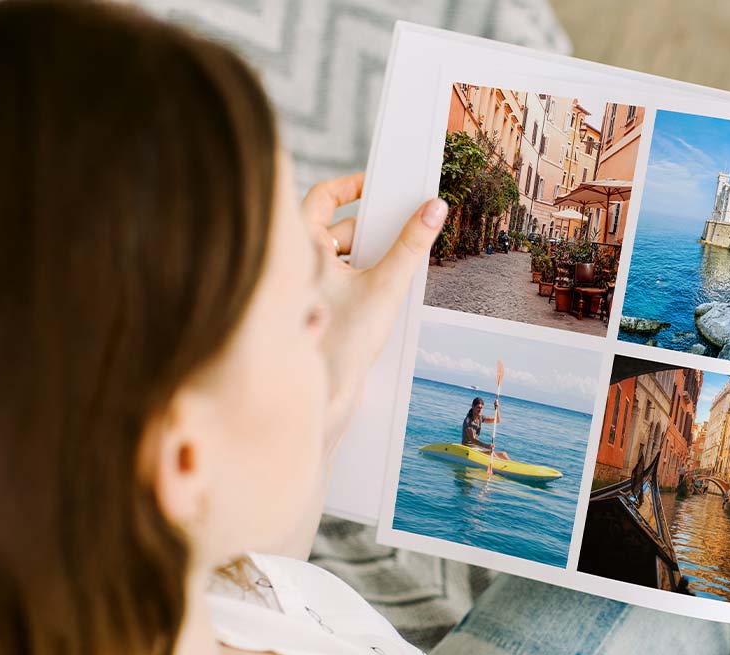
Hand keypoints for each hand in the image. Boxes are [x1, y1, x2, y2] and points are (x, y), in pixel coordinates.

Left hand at [302, 173, 445, 453]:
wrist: (325, 394)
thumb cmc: (342, 343)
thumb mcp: (387, 286)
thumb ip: (412, 244)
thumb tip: (434, 208)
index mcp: (300, 247)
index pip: (321, 196)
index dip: (351, 186)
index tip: (377, 185)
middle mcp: (295, 264)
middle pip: (336, 228)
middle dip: (371, 229)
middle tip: (402, 230)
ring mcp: (302, 287)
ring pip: (338, 255)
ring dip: (367, 256)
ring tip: (393, 270)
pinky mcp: (313, 309)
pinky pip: (337, 278)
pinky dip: (359, 276)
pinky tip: (381, 292)